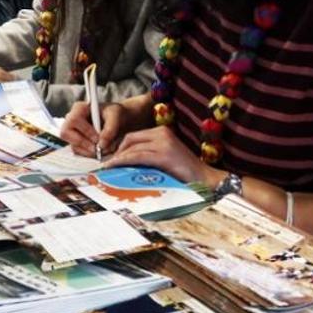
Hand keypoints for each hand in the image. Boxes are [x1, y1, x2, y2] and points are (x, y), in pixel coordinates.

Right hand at [61, 101, 129, 157]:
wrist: (118, 122)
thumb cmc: (115, 114)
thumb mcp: (116, 116)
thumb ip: (110, 129)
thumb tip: (101, 145)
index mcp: (79, 108)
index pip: (74, 120)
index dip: (85, 131)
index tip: (99, 139)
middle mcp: (71, 120)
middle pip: (66, 133)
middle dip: (84, 144)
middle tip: (99, 150)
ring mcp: (72, 133)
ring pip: (73, 146)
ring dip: (89, 152)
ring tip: (105, 150)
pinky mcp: (76, 144)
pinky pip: (78, 153)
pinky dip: (90, 155)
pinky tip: (101, 152)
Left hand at [105, 126, 221, 186]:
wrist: (205, 179)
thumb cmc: (184, 173)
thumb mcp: (164, 159)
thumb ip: (148, 156)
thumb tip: (125, 162)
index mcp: (162, 132)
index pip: (134, 136)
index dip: (120, 147)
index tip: (111, 159)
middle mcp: (162, 134)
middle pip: (130, 139)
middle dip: (116, 152)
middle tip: (106, 165)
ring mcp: (164, 143)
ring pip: (132, 148)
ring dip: (117, 158)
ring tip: (108, 169)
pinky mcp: (164, 155)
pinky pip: (138, 156)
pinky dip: (124, 161)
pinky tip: (115, 167)